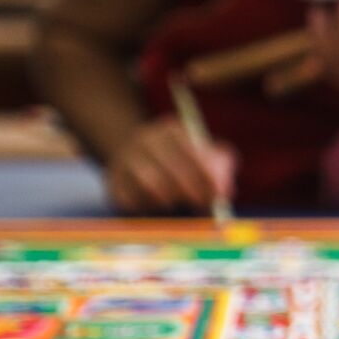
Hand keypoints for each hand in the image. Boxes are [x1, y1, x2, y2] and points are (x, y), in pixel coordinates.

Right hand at [105, 116, 235, 214]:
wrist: (136, 156)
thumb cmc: (183, 160)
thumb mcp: (206, 153)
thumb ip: (221, 166)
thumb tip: (224, 190)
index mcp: (170, 130)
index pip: (189, 148)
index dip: (206, 173)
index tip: (219, 192)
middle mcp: (145, 140)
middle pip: (170, 165)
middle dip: (191, 189)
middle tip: (204, 205)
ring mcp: (125, 160)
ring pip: (149, 183)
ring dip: (169, 198)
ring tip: (177, 203)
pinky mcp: (113, 182)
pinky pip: (130, 199)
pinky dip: (146, 208)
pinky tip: (156, 207)